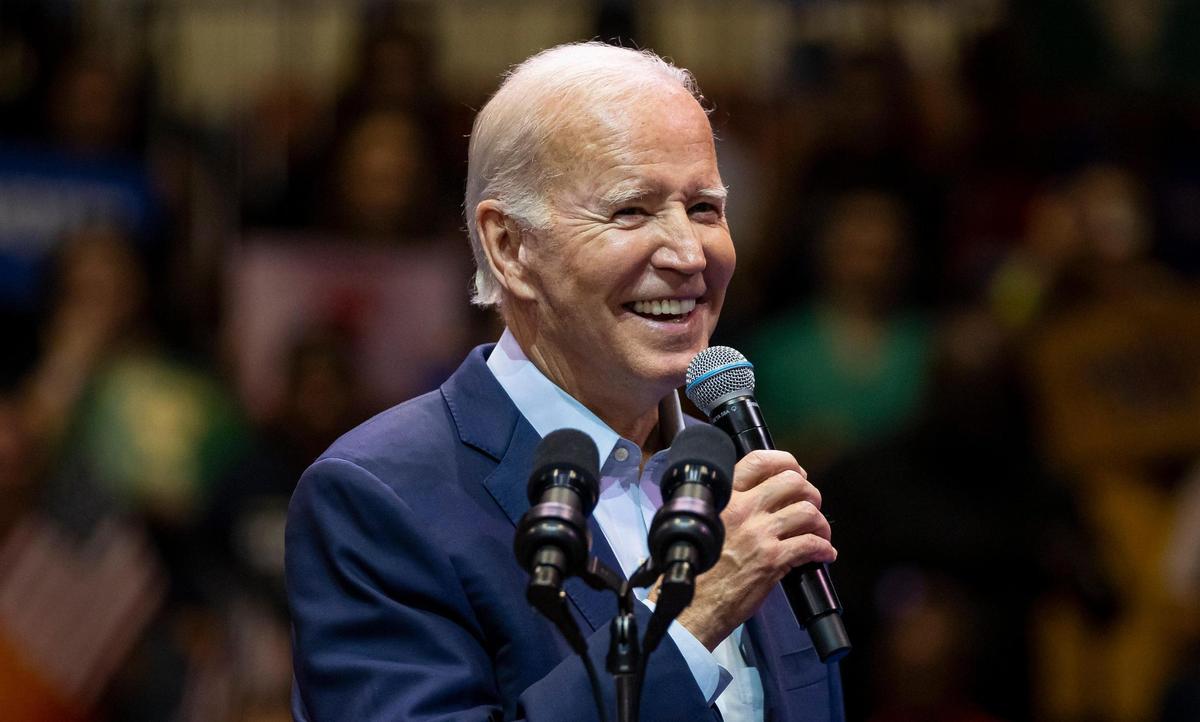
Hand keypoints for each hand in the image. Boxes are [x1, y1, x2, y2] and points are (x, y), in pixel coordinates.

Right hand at [672, 449, 834, 649]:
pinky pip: (811, 544)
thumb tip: (755, 501)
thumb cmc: (693, 570)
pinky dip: (823, 549)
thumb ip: (726, 507)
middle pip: (792, 482)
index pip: (759, 461)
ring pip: (807, 512)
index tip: (795, 471)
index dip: (785, 462)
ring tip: (820, 533)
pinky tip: (823, 554)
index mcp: (724, 498)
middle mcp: (742, 509)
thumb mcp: (701, 524)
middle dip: (809, 493)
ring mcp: (759, 533)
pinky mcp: (772, 560)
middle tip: (810, 505)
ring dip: (820, 523)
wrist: (692, 604)